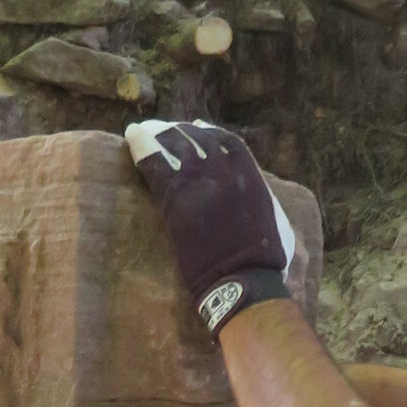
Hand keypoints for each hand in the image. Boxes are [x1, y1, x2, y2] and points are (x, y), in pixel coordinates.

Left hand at [124, 120, 297, 338]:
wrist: (243, 277)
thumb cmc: (265, 259)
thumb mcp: (275, 219)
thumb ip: (263, 197)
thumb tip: (257, 193)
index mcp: (249, 172)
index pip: (226, 140)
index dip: (210, 132)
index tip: (198, 128)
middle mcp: (224, 168)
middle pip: (197, 136)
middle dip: (181, 131)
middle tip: (167, 129)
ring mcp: (199, 179)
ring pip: (174, 142)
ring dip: (160, 133)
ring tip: (146, 130)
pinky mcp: (175, 196)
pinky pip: (153, 160)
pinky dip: (140, 144)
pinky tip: (131, 135)